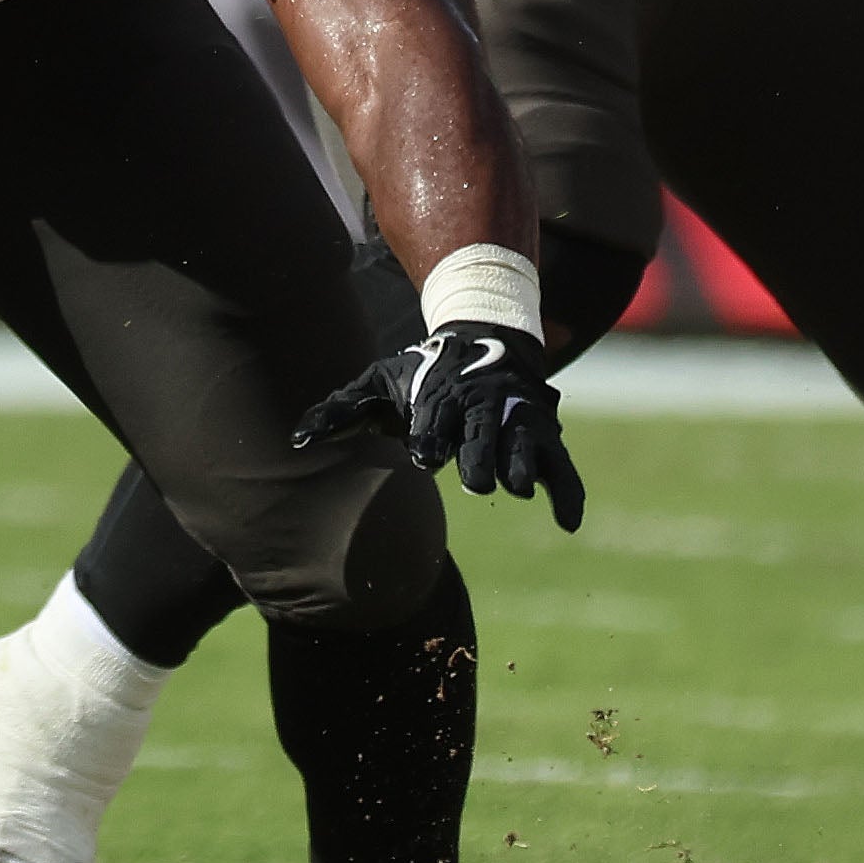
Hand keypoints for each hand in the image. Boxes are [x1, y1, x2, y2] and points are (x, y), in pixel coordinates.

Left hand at [293, 323, 586, 531]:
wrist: (482, 340)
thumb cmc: (421, 373)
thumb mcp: (380, 380)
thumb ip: (341, 410)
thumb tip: (297, 440)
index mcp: (441, 396)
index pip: (435, 419)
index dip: (432, 438)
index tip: (424, 457)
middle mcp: (482, 407)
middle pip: (482, 434)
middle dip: (477, 456)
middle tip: (473, 480)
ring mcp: (518, 421)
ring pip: (524, 446)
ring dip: (519, 465)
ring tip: (512, 485)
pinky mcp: (545, 438)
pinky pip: (562, 468)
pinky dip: (566, 493)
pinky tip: (565, 523)